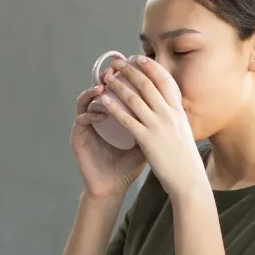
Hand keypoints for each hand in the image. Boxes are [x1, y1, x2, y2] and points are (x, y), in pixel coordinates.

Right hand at [73, 75, 146, 198]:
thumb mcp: (145, 141)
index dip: (124, 77)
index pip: (116, 89)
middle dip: (108, 78)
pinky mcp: (78, 137)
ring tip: (103, 88)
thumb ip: (154, 123)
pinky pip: (81, 119)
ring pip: (86, 100)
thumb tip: (176, 105)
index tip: (135, 67)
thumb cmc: (129, 165)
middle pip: (100, 89)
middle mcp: (97, 116)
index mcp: (112, 115)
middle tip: (116, 69)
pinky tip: (100, 114)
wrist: (113, 187)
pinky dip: (91, 114)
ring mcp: (87, 126)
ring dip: (94, 92)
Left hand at [97, 56, 206, 193]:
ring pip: (134, 99)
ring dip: (118, 86)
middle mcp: (169, 114)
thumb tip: (169, 106)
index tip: (139, 58)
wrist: (189, 179)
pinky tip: (103, 101)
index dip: (151, 67)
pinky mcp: (147, 140)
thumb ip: (175, 118)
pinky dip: (114, 108)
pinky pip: (126, 119)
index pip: (164, 81)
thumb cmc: (185, 159)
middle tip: (117, 64)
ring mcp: (158, 126)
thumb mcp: (184, 132)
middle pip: (147, 85)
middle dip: (130, 71)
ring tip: (106, 78)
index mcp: (179, 111)